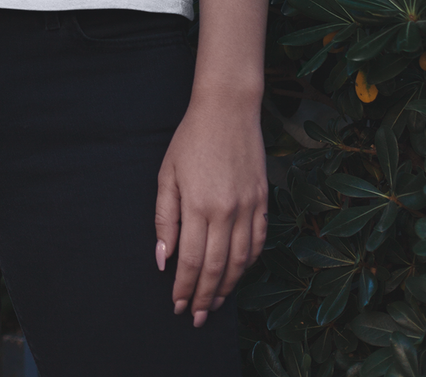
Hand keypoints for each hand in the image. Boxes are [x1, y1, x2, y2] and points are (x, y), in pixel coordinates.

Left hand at [153, 92, 267, 325]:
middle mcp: (226, 211)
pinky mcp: (263, 201)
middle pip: (216, 267)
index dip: (184, 287)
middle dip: (204, 296)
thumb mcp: (168, 174)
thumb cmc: (191, 139)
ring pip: (240, 261)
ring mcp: (248, 207)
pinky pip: (258, 242)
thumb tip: (163, 258)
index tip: (177, 304)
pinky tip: (238, 272)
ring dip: (227, 287)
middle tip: (195, 316)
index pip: (191, 260)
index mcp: (198, 205)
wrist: (228, 110)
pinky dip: (249, 263)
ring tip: (214, 303)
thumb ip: (165, 217)